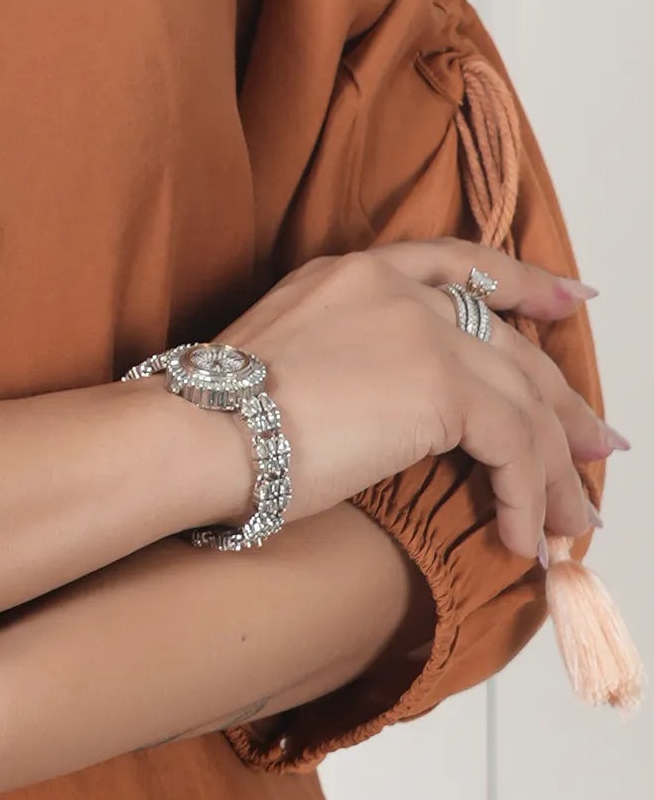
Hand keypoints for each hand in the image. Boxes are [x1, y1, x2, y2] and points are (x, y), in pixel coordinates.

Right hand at [215, 239, 618, 559]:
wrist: (202, 428)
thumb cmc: (219, 417)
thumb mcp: (291, 362)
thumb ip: (355, 364)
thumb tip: (395, 419)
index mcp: (354, 272)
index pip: (458, 265)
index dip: (523, 283)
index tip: (568, 298)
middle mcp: (393, 286)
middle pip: (507, 341)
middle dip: (560, 402)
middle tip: (595, 447)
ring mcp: (422, 329)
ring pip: (522, 399)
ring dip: (553, 467)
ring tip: (565, 518)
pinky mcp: (441, 383)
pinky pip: (512, 444)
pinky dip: (526, 493)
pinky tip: (519, 534)